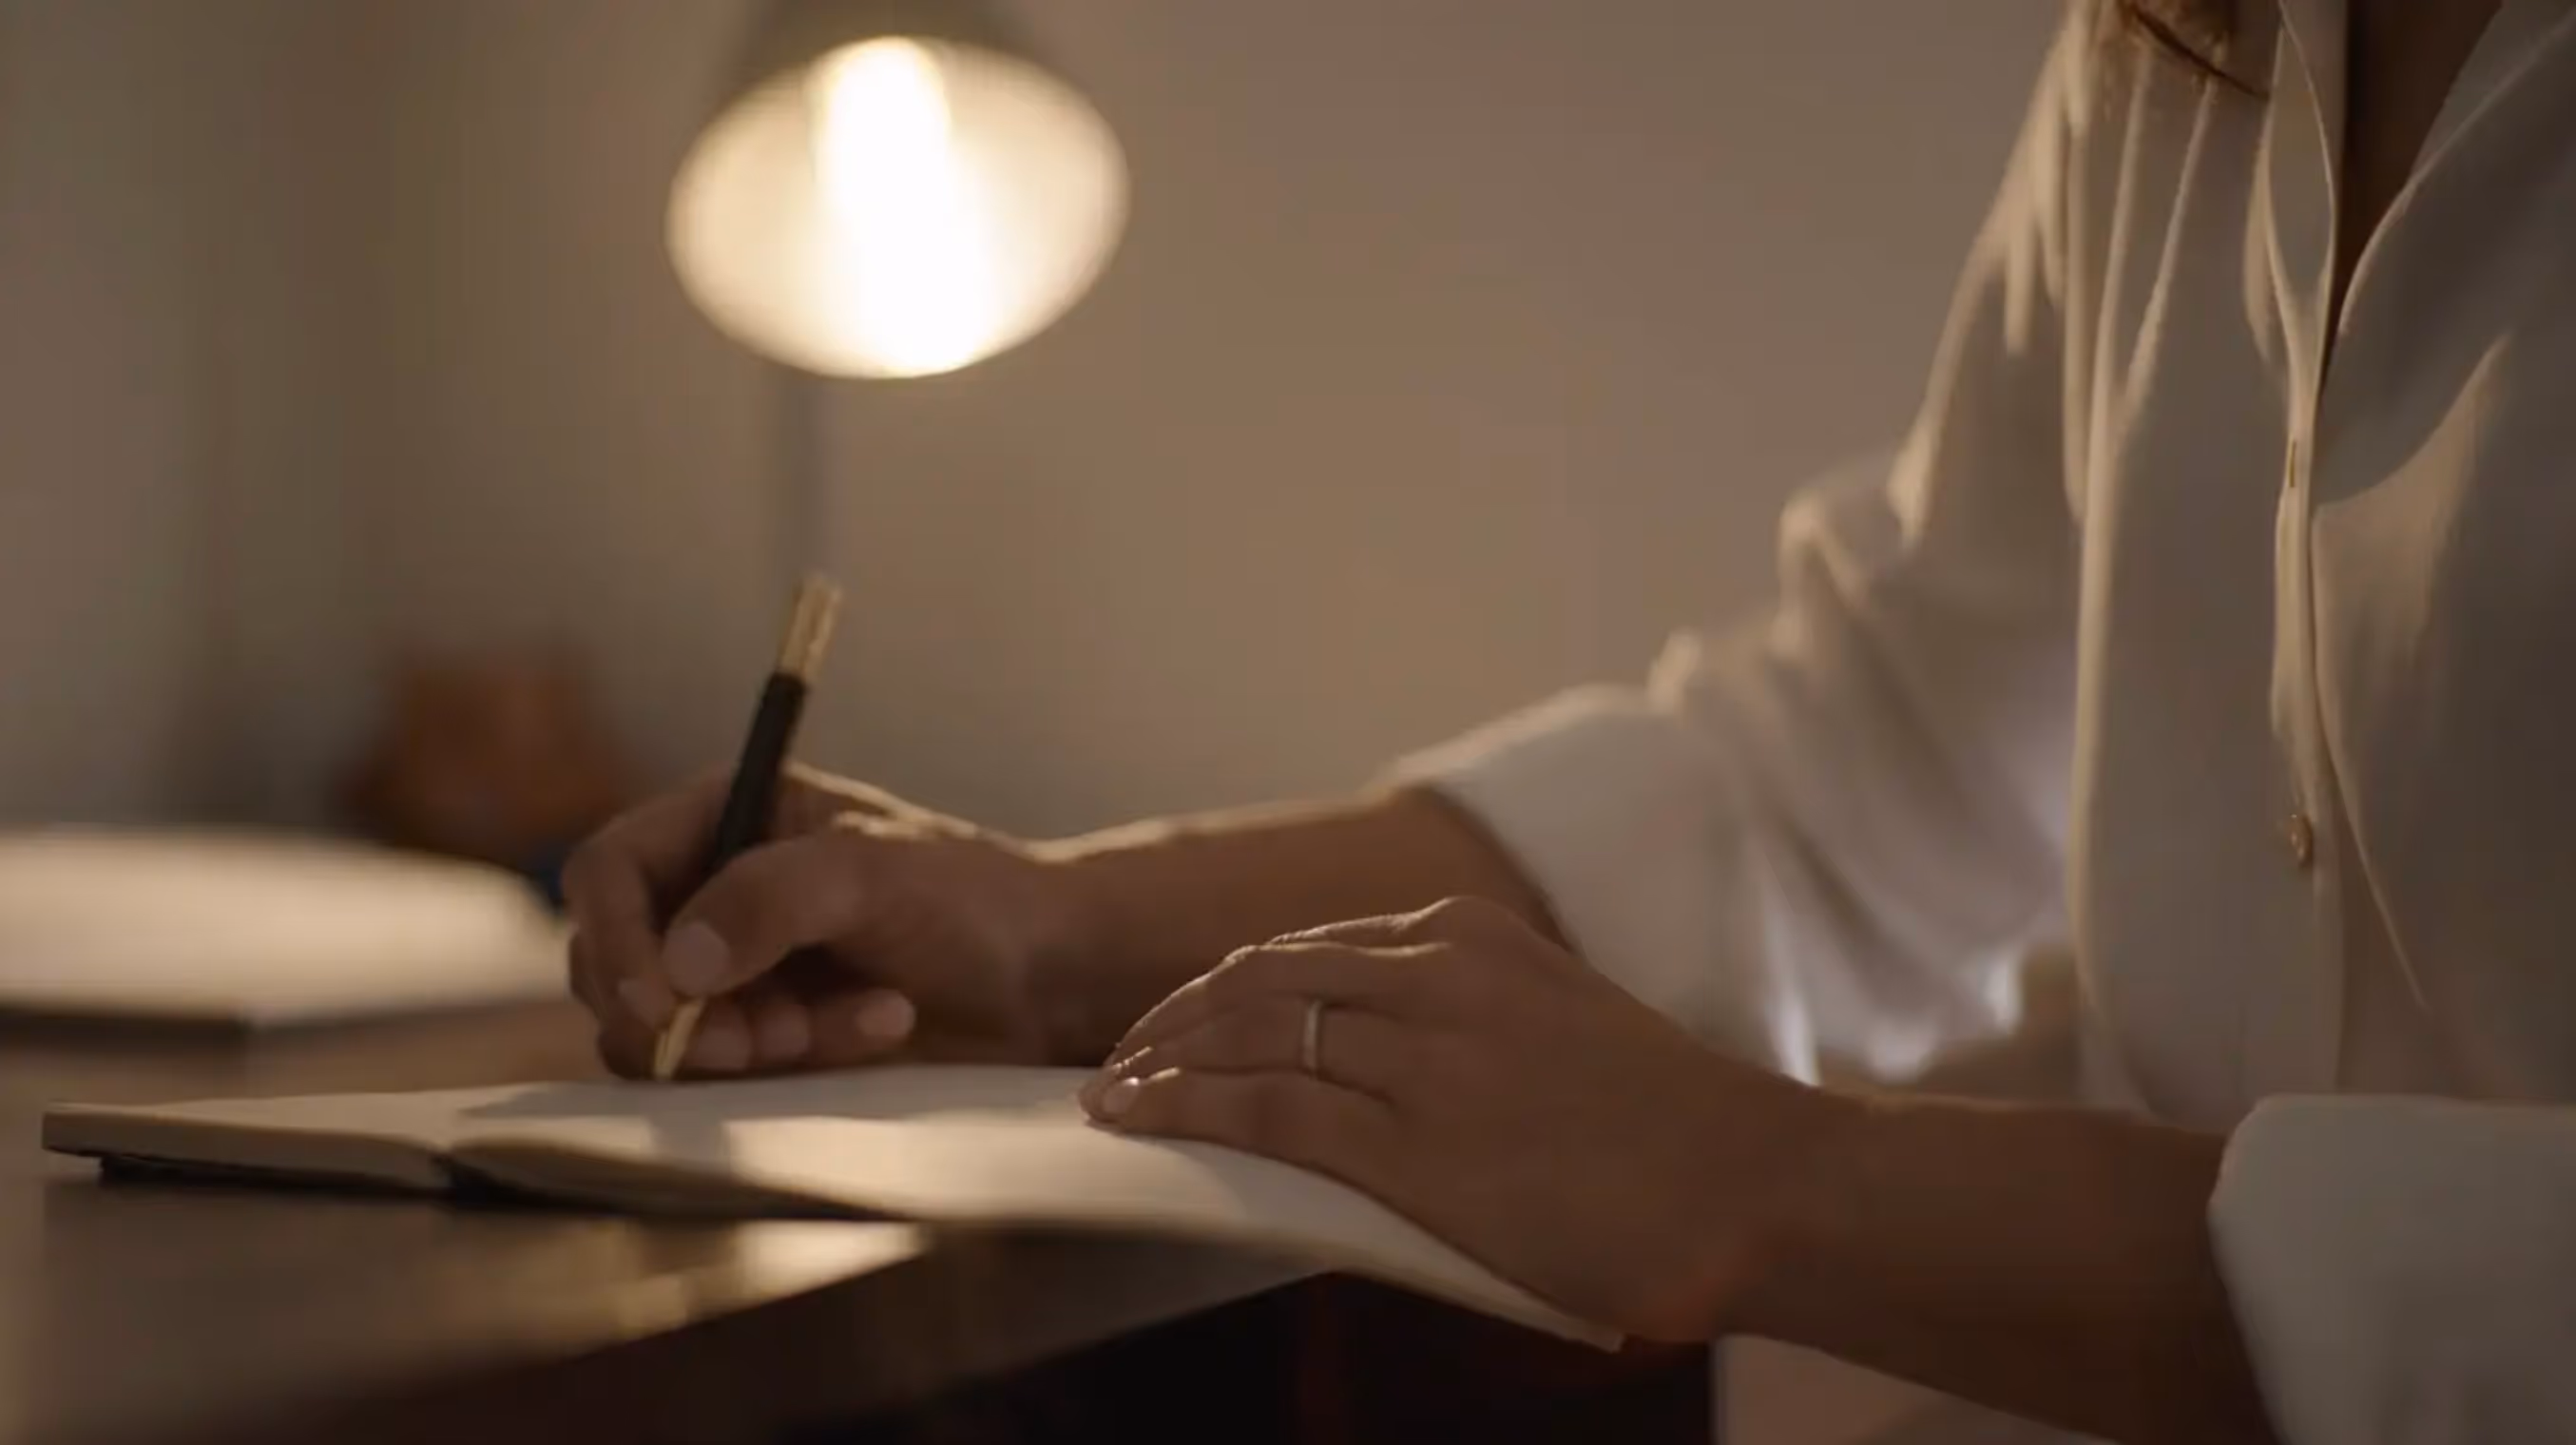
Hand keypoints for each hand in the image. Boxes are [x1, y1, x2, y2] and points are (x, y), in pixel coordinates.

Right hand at [564, 765, 1095, 1076]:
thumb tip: (676, 965)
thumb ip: (772, 899)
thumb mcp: (874, 874)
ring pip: (663, 1030)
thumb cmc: (974, 898)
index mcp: (726, 814)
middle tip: (762, 1040)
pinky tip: (877, 1028)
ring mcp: (733, 966)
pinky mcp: (762, 1032)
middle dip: (681, 1013)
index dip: (616, 938)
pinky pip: (722, 1070)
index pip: (608, 872)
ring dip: (745, 1041)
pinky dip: (793, 1060)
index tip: (660, 1003)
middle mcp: (713, 887)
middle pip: (612, 962)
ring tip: (856, 1019)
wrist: (1049, 976)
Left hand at [1079, 897, 1852, 1340]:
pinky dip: (1190, 1108)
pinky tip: (1144, 1121)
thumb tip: (1386, 1072)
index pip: (1310, 950)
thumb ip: (1470, 1029)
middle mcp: (1437, 976)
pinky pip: (1270, 1108)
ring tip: (1112, 1094)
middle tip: (1122, 1056)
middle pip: (1261, 978)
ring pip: (1250, 1033)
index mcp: (1473, 939)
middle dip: (1175, 1018)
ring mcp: (1424, 1056)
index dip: (1227, 988)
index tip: (1182, 1021)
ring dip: (1163, 1062)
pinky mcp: (1417, 1143)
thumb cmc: (1673, 1130)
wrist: (1757, 1182)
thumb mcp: (1561, 1027)